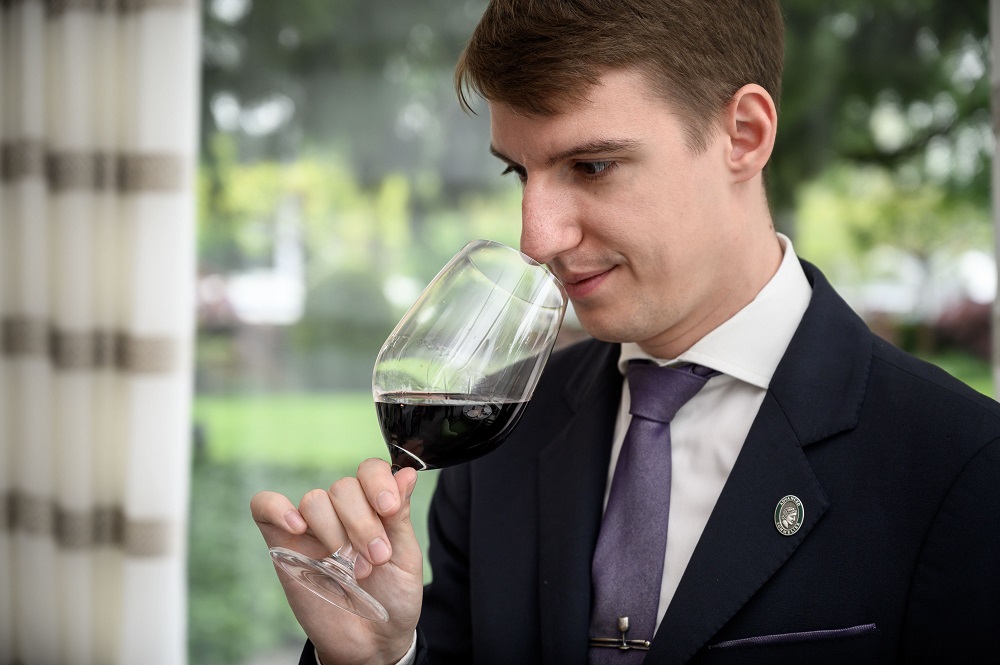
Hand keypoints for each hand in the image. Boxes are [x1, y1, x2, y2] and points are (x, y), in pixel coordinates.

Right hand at [251, 459, 421, 664]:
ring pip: (314, 501)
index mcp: (373, 507)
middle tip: (375, 558)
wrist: (371, 642)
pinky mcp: (283, 545)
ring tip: (351, 568)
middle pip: (343, 488)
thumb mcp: (406, 557)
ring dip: (335, 532)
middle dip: (362, 524)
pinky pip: (264, 507)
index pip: (369, 470)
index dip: (378, 483)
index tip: (388, 508)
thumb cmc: (392, 597)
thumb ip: (400, 515)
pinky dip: (277, 508)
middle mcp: (341, 512)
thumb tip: (406, 473)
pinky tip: (297, 526)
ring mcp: (310, 527)